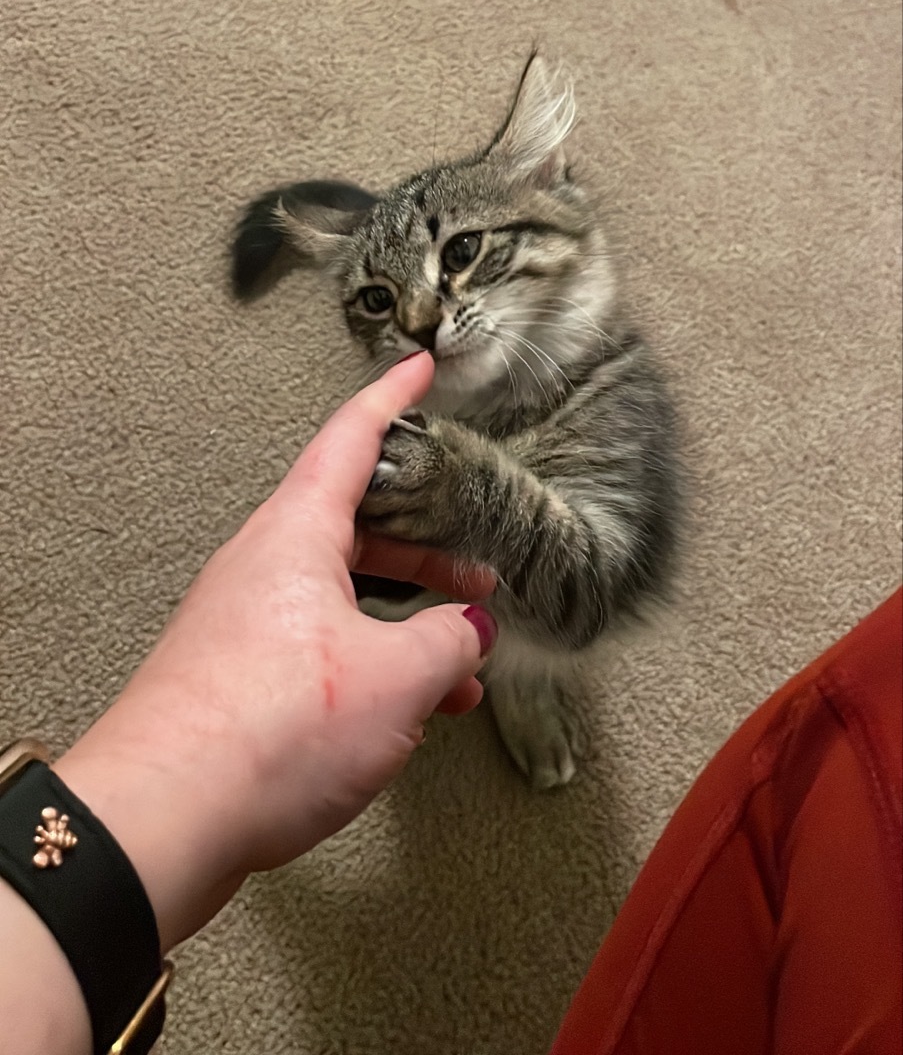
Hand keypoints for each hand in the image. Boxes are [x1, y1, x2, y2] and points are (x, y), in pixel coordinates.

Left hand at [55, 354, 496, 952]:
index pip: (351, 438)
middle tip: (475, 558)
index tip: (417, 367)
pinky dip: (372, 660)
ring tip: (460, 656)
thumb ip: (449, 643)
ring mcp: (247, 621)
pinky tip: (412, 711)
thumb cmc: (269, 728)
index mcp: (296, 533)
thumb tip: (470, 632)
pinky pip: (320, 644)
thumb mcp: (395, 678)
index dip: (391, 398)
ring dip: (404, 615)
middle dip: (424, 542)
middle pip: (354, 522)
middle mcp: (265, 564)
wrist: (163, 818)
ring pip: (341, 591)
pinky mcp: (239, 678)